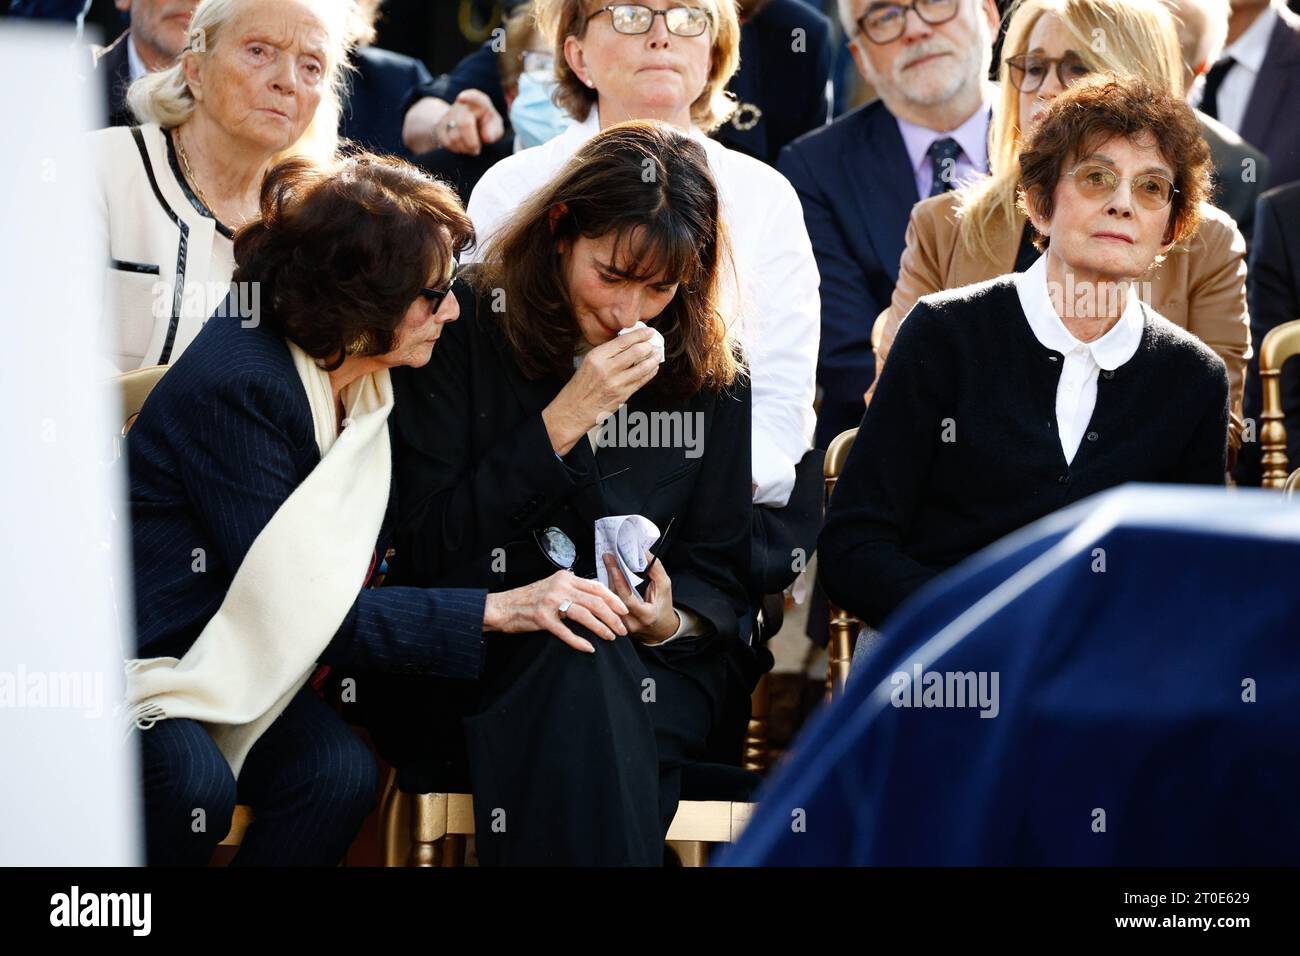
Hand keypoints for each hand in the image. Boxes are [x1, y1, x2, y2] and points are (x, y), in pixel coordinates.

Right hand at [437, 89, 504, 154]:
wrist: (470, 125)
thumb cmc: (487, 126)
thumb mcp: (495, 127)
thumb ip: (495, 131)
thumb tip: (486, 137)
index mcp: (479, 102)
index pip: (474, 97)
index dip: (468, 97)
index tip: (461, 98)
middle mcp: (462, 104)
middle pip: (463, 124)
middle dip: (471, 142)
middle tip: (477, 150)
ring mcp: (449, 113)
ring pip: (453, 136)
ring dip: (464, 148)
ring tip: (470, 147)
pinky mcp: (440, 124)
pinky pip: (446, 142)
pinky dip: (456, 149)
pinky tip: (462, 147)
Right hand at [483, 569, 627, 652]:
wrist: (502, 607)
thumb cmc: (528, 599)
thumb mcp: (553, 586)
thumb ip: (572, 589)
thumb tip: (596, 598)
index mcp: (565, 578)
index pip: (596, 587)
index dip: (613, 599)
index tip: (624, 611)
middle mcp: (560, 587)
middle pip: (595, 601)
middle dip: (612, 616)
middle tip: (622, 629)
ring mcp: (550, 602)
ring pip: (585, 615)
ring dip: (601, 628)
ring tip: (611, 637)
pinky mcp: (542, 618)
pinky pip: (565, 632)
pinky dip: (579, 641)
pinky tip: (589, 648)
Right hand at [541, 327, 660, 454]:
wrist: (572, 410)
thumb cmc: (580, 386)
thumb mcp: (588, 362)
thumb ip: (607, 352)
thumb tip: (629, 342)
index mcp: (596, 357)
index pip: (623, 341)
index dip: (640, 334)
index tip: (649, 331)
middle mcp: (606, 369)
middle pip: (636, 352)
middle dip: (649, 346)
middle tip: (654, 343)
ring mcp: (616, 383)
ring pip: (643, 367)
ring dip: (654, 359)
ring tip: (657, 354)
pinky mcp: (623, 396)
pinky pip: (642, 381)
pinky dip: (650, 372)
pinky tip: (653, 368)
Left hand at [602, 552, 677, 642]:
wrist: (660, 628)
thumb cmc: (663, 606)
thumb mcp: (665, 588)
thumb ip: (656, 570)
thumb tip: (645, 554)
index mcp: (646, 616)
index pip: (628, 599)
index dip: (620, 581)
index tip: (614, 565)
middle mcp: (632, 623)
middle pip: (615, 598)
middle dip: (611, 575)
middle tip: (608, 557)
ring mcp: (621, 625)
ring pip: (608, 601)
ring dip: (608, 580)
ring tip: (608, 563)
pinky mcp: (614, 623)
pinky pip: (608, 604)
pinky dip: (608, 588)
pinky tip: (608, 576)